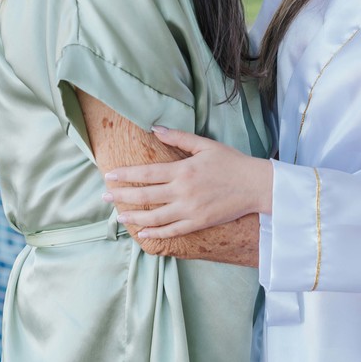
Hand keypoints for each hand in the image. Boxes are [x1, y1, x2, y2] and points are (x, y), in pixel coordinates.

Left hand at [104, 126, 272, 238]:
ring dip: (135, 217)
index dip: (126, 175)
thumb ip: (179, 137)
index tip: (109, 176)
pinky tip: (143, 233)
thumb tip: (154, 128)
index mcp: (183, 170)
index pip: (147, 173)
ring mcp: (190, 210)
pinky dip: (156, 233)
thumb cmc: (231, 162)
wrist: (255, 185)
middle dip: (122, 197)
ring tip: (120, 218)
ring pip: (155, 217)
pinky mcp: (199, 223)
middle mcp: (183, 191)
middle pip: (146, 196)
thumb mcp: (205, 144)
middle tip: (105, 198)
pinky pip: (172, 231)